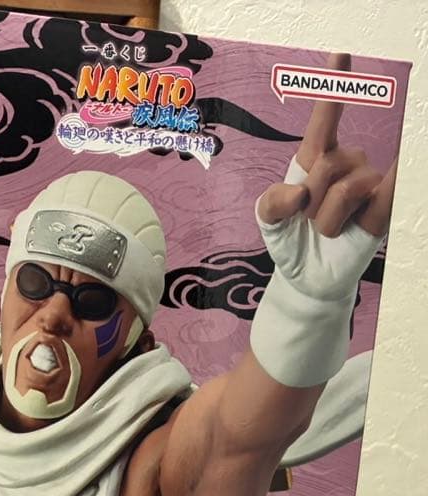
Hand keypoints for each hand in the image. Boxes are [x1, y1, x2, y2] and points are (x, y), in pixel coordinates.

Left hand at [256, 53, 394, 300]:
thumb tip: (300, 194)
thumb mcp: (268, 219)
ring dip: (327, 219)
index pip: (324, 119)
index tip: (340, 54)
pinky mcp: (384, 207)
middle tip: (309, 221)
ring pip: (346, 189)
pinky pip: (389, 189)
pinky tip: (391, 177)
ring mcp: (368, 183)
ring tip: (328, 230)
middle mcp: (346, 164)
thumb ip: (272, 202)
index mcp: (314, 159)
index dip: (333, 88)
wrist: (307, 276)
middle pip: (327, 165)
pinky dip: (389, 184)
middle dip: (309, 201)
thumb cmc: (291, 240)